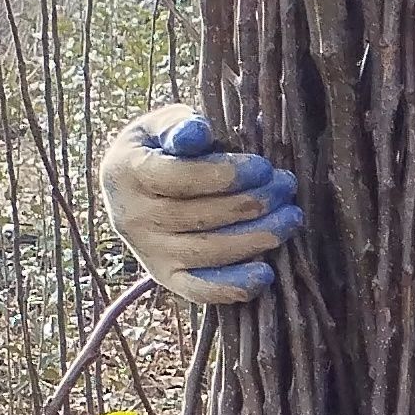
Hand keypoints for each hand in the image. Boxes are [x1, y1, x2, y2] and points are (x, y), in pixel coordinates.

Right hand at [96, 108, 302, 302]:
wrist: (130, 189)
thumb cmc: (160, 149)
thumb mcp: (161, 126)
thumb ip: (179, 125)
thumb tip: (197, 133)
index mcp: (125, 173)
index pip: (180, 178)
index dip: (226, 175)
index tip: (264, 167)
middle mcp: (131, 218)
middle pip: (198, 217)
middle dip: (250, 203)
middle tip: (285, 188)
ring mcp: (147, 252)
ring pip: (206, 252)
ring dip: (254, 238)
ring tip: (289, 220)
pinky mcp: (164, 277)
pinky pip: (199, 289)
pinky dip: (233, 286)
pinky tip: (265, 273)